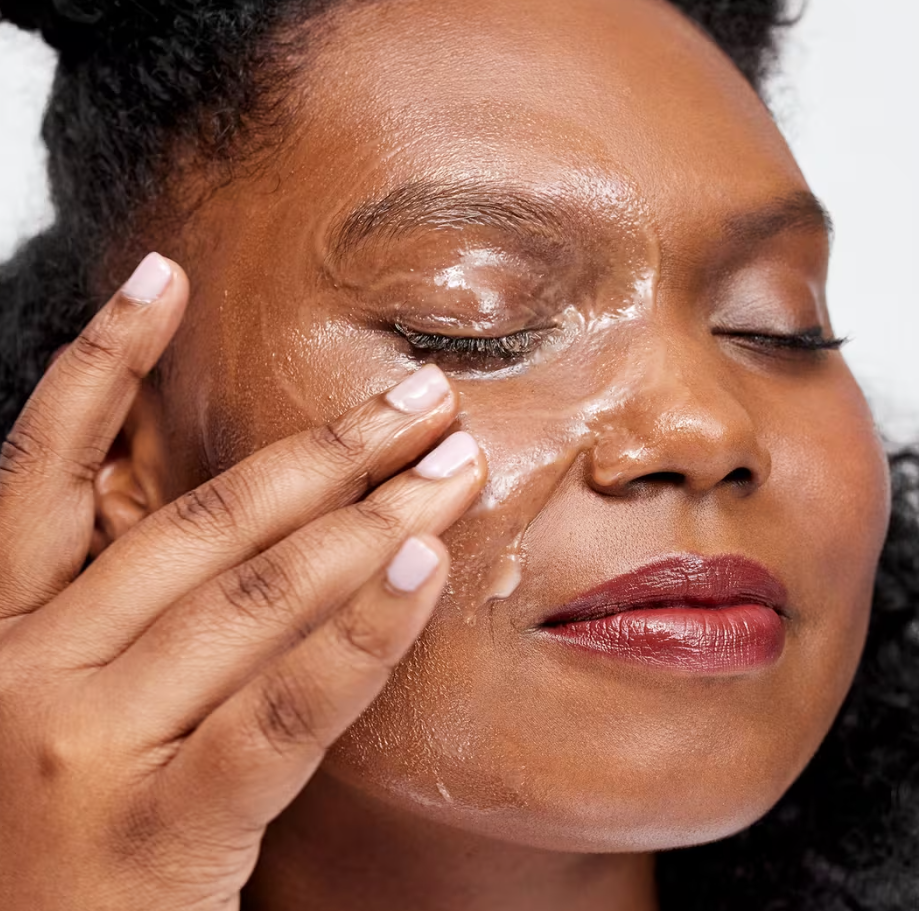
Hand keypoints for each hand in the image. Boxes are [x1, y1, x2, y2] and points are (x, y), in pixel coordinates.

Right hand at [0, 253, 485, 909]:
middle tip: (420, 393)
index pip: (41, 468)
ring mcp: (83, 748)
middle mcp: (27, 671)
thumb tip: (232, 515)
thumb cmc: (52, 835)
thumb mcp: (53, 700)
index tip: (163, 274)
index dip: (101, 362)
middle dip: (324, 448)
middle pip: (201, 523)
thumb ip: (111, 611)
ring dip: (368, 514)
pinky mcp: (155, 829)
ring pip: (254, 595)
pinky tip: (424, 563)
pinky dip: (362, 630)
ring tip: (453, 460)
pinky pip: (281, 710)